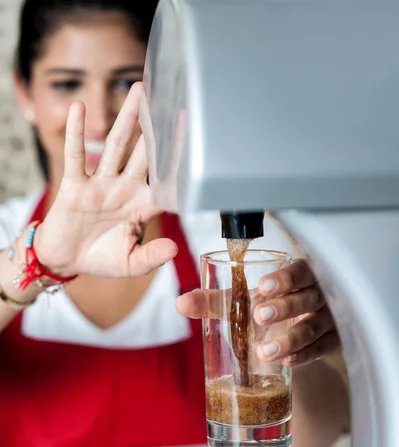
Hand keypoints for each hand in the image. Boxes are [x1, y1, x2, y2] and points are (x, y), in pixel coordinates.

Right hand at [35, 83, 177, 278]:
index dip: (181, 165)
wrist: (66, 260)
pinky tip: (80, 108)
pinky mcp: (75, 184)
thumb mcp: (130, 263)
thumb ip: (151, 257)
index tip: (196, 145)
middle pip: (145, 154)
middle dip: (159, 130)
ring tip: (139, 92)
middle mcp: (124, 188)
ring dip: (127, 119)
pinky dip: (76, 132)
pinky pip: (76, 155)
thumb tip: (173, 249)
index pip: (166, 182)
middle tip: (175, 102)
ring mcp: (100, 183)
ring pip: (116, 145)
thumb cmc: (100, 259)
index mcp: (141, 206)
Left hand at [176, 259, 339, 367]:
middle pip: (310, 296)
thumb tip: (181, 303)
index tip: (263, 286)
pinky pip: (323, 349)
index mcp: (298, 276)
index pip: (300, 270)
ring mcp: (327, 320)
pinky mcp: (330, 343)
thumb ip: (213, 301)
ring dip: (291, 338)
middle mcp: (317, 295)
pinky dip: (305, 355)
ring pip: (315, 326)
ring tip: (264, 351)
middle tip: (259, 317)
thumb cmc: (265, 310)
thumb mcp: (240, 304)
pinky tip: (287, 361)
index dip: (286, 277)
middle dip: (285, 307)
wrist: (286, 341)